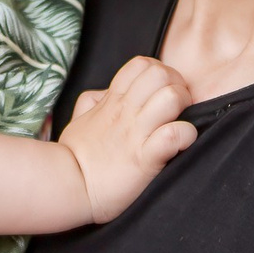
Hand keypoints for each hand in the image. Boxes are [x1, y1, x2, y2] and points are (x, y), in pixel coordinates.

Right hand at [59, 55, 197, 222]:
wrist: (68, 187)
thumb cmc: (75, 156)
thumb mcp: (79, 119)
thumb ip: (93, 101)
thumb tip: (105, 93)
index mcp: (113, 101)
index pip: (142, 64)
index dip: (160, 72)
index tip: (163, 92)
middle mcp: (126, 112)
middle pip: (161, 75)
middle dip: (178, 86)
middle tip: (179, 108)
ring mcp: (136, 134)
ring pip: (172, 98)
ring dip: (185, 109)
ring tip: (181, 124)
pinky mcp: (145, 159)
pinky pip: (173, 136)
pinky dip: (185, 137)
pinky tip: (182, 144)